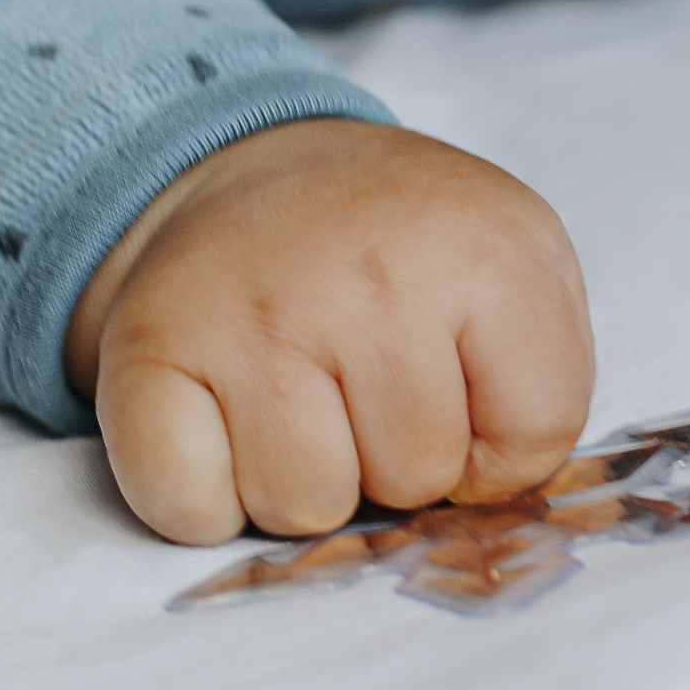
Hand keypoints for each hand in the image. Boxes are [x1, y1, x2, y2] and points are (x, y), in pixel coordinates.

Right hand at [65, 120, 593, 543]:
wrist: (252, 177)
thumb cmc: (400, 251)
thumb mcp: (515, 270)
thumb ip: (539, 386)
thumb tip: (498, 512)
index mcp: (488, 248)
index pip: (537, 436)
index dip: (500, 443)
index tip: (461, 387)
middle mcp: (372, 274)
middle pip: (417, 478)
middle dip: (397, 459)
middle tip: (364, 378)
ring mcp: (255, 314)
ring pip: (307, 508)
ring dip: (305, 479)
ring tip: (300, 392)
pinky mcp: (150, 351)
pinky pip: (193, 512)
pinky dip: (205, 493)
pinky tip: (223, 415)